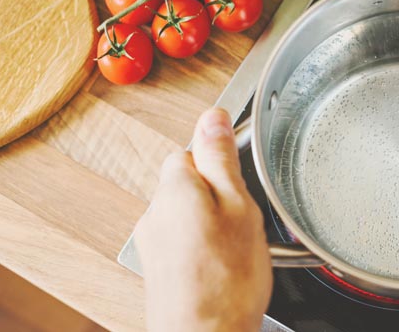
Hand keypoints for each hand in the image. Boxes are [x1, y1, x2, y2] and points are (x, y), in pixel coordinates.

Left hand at [135, 108, 272, 331]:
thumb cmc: (226, 282)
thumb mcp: (239, 206)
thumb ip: (221, 158)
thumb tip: (212, 116)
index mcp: (175, 187)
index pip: (193, 147)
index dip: (222, 162)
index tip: (241, 181)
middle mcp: (155, 210)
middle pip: (190, 180)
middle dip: (218, 193)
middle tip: (245, 219)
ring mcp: (153, 240)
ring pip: (189, 211)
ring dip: (211, 221)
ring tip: (236, 247)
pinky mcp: (158, 266)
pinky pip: (184, 238)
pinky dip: (203, 245)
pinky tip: (223, 266)